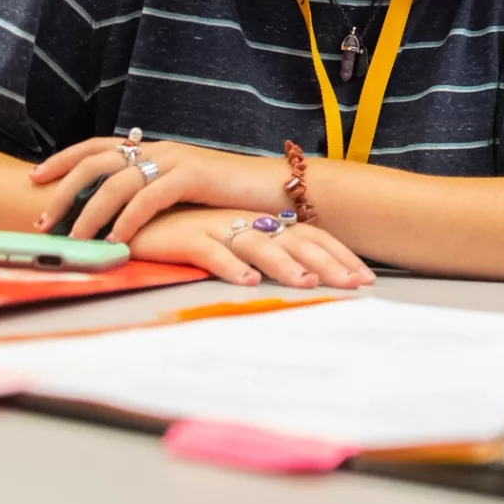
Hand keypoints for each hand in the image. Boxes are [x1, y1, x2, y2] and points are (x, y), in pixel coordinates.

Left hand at [31, 136, 287, 242]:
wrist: (278, 190)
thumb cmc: (233, 199)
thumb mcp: (186, 193)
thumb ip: (155, 195)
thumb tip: (120, 214)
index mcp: (156, 150)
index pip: (99, 146)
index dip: (64, 159)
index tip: (35, 177)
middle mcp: (161, 149)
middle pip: (97, 162)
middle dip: (63, 190)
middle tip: (42, 220)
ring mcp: (176, 160)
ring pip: (117, 182)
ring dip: (88, 213)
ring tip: (73, 241)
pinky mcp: (193, 175)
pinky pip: (148, 197)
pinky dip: (127, 220)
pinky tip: (116, 240)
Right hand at [126, 208, 374, 289]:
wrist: (137, 219)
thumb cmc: (190, 233)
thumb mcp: (235, 241)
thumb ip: (266, 254)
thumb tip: (307, 276)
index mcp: (262, 222)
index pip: (311, 236)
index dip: (340, 255)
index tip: (366, 278)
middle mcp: (246, 222)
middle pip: (295, 241)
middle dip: (328, 263)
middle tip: (354, 285)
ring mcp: (217, 227)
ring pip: (259, 245)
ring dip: (284, 265)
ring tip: (307, 284)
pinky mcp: (186, 238)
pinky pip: (211, 252)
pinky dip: (230, 266)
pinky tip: (246, 282)